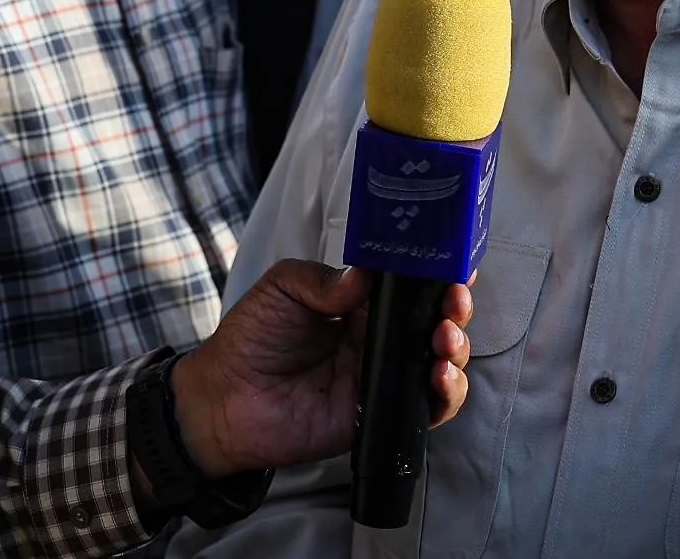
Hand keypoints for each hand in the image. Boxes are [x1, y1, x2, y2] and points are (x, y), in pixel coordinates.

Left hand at [171, 261, 471, 477]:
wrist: (224, 398)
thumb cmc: (250, 337)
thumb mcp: (282, 288)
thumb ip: (324, 281)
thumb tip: (366, 276)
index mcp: (359, 305)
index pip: (409, 286)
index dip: (436, 275)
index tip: (455, 264)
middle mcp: (377, 340)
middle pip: (433, 322)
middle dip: (454, 309)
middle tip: (454, 301)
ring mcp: (380, 378)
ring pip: (439, 363)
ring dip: (455, 349)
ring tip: (445, 337)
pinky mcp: (378, 414)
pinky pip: (425, 408)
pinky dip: (445, 394)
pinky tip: (439, 375)